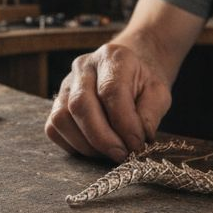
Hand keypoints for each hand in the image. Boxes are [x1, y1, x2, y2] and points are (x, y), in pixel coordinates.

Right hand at [45, 43, 172, 161]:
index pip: (111, 91)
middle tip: (121, 155)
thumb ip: (150, 114)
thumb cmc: (143, 83)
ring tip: (110, 152)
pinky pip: (54, 128)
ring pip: (62, 118)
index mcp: (113, 57)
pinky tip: (95, 148)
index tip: (136, 145)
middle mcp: (84, 66)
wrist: (130, 71)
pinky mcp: (56, 102)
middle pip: (80, 104)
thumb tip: (136, 140)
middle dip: (102, 138)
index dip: (124, 123)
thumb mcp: (159, 93)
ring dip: (87, 144)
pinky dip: (74, 145)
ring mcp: (65, 84)